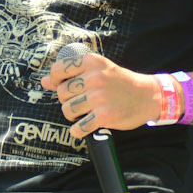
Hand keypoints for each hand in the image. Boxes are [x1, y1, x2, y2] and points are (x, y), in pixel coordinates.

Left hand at [40, 50, 161, 139]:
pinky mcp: (104, 116)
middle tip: (81, 101)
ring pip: (67, 110)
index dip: (56, 81)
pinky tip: (85, 126)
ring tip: (84, 113)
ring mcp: (99, 97)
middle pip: (62, 93)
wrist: (148, 96)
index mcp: (92, 62)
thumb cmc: (120, 82)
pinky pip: (78, 128)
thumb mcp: (99, 70)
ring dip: (73, 115)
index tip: (62, 86)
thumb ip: (71, 75)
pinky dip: (78, 130)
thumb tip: (44, 81)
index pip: (58, 70)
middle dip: (68, 100)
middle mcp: (94, 77)